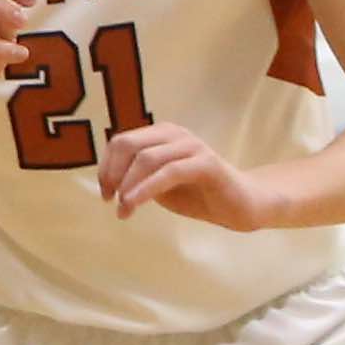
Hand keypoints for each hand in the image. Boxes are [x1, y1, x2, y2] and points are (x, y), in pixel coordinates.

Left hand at [95, 120, 270, 230]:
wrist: (239, 206)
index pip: (121, 142)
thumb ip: (136, 178)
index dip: (106, 167)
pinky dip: (146, 189)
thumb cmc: (197, 194)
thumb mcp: (157, 185)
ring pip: (146, 158)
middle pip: (128, 144)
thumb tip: (108, 182)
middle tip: (109, 198)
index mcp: (161, 135)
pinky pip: (168, 172)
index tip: (105, 193)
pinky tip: (134, 204)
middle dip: (112, 172)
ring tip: (123, 209)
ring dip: (128, 186)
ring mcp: (192, 146)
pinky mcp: (206, 163)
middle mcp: (175, 134)